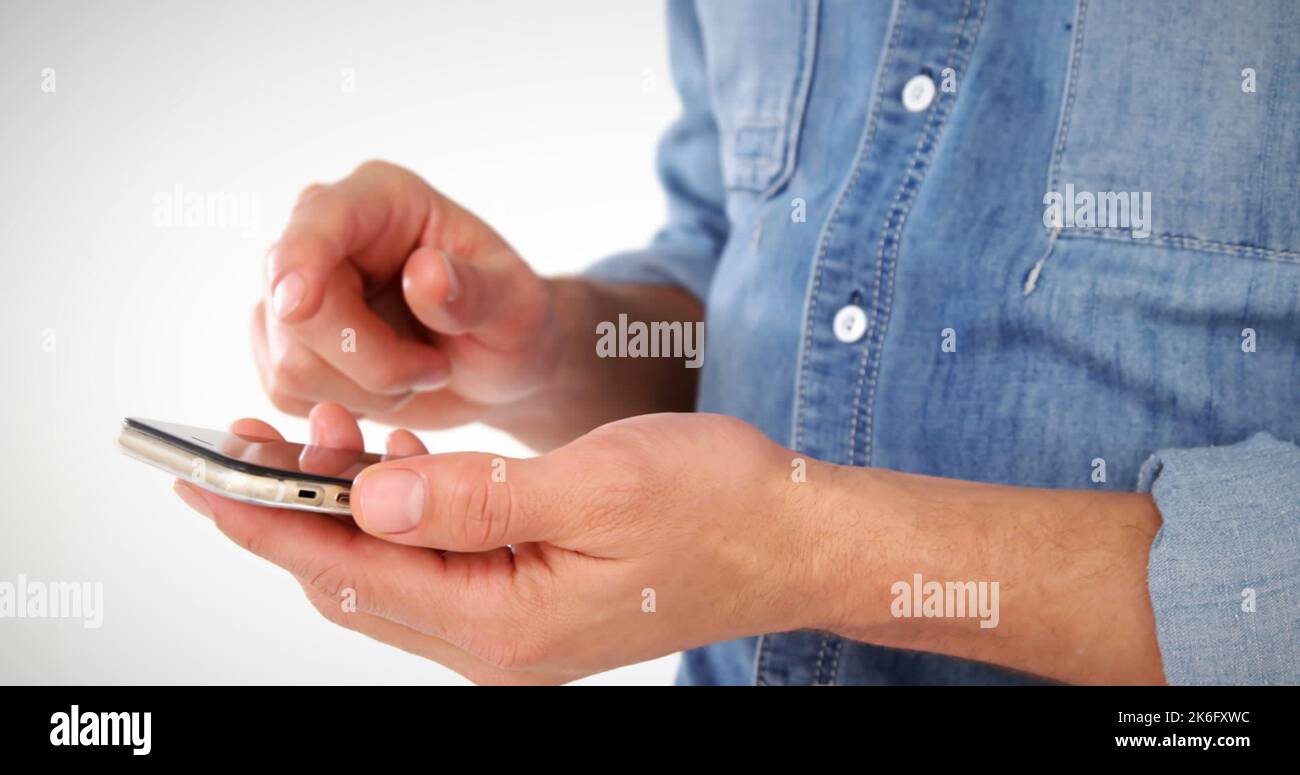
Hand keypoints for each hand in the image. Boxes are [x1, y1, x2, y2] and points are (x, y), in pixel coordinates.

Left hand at [173, 403, 826, 683]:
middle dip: (292, 511)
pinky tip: (402, 463)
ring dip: (345, 507)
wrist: (794, 539)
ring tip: (327, 435)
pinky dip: (400, 513)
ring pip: (390, 572)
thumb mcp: (595, 487)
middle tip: (255, 435)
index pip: (350, 572)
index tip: (203, 475)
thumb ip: (475, 500)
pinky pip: (436, 565)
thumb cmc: (715, 505)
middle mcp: (496, 642)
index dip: (267, 522)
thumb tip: (366, 500)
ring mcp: (513, 628)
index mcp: (504, 622)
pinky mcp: (531, 601)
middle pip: (355, 581)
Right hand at [255, 160, 558, 429]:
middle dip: (370, 362)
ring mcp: (300, 288)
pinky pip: (285, 392)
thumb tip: (424, 273)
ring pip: (289, 363)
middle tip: (435, 367)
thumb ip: (477, 290)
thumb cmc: (512, 324)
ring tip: (420, 373)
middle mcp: (328, 234)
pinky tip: (389, 388)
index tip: (297, 305)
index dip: (300, 260)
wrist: (499, 367)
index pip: (319, 218)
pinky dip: (344, 405)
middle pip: (296, 311)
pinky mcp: (287, 342)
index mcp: (383, 200)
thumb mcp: (517, 307)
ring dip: (365, 390)